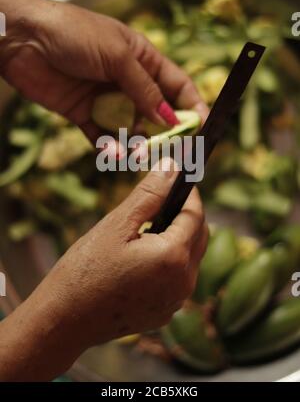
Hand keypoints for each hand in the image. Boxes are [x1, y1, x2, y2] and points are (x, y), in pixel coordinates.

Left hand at [0, 0, 208, 144]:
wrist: (23, 39)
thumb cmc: (74, 34)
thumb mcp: (118, 56)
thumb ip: (144, 89)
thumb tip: (170, 118)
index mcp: (143, 59)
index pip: (177, 86)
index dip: (192, 107)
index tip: (203, 129)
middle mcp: (127, 80)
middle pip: (156, 112)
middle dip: (165, 133)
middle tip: (171, 153)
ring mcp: (106, 99)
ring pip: (131, 129)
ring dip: (137, 144)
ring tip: (136, 154)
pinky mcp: (84, 114)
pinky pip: (103, 136)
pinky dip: (109, 147)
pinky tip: (112, 153)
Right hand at [0, 159, 207, 380]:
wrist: (65, 319)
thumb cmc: (86, 269)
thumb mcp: (117, 224)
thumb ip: (149, 194)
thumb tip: (171, 167)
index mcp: (174, 257)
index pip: (196, 214)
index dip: (189, 192)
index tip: (178, 178)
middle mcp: (184, 282)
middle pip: (199, 236)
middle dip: (186, 214)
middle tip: (162, 200)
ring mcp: (176, 301)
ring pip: (190, 257)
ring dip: (178, 237)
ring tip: (149, 227)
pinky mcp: (165, 313)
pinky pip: (178, 278)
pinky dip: (169, 261)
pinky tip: (143, 257)